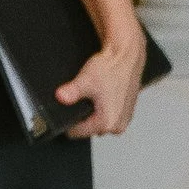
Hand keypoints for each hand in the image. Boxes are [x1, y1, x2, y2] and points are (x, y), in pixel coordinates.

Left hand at [58, 20, 147, 135]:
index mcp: (108, 122)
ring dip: (94, 110)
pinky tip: (104, 93)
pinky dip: (104, 106)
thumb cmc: (112, 67)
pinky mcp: (127, 112)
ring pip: (98, 122)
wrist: (127, 55)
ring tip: (97, 93)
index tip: (72, 104)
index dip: (69, 119)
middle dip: (83, 114)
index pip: (76, 133)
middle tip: (87, 95)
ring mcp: (124, 119)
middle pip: (88, 128)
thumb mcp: (86, 80)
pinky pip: (108, 115)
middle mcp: (118, 125)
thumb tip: (60, 97)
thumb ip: (70, 92)